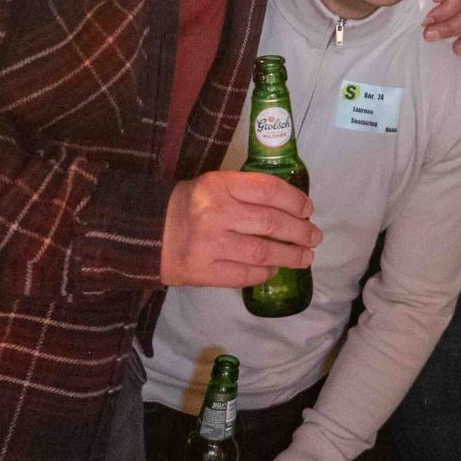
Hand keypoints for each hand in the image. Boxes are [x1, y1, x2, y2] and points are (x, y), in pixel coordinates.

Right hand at [160, 170, 321, 287]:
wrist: (146, 234)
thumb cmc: (190, 206)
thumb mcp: (214, 186)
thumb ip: (247, 192)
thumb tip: (293, 208)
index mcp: (219, 186)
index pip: (269, 190)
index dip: (295, 201)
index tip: (308, 210)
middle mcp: (216, 213)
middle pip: (272, 223)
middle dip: (301, 232)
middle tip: (315, 236)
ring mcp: (209, 245)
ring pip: (263, 252)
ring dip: (291, 256)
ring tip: (306, 257)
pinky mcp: (203, 272)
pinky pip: (245, 274)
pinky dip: (265, 272)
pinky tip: (274, 269)